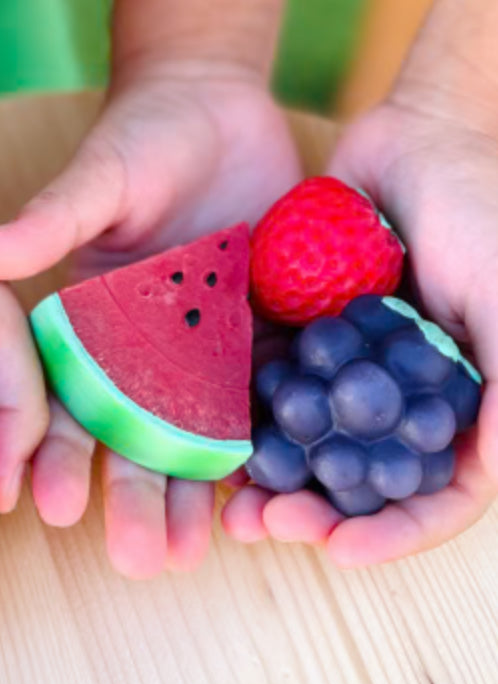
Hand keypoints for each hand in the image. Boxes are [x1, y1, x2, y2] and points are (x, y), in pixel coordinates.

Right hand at [0, 66, 301, 577]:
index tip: (46, 504)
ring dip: (196, 499)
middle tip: (138, 561)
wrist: (222, 113)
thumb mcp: (97, 179)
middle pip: (135, 442)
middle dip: (135, 502)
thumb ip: (48, 220)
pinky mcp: (264, 346)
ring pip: (199, 442)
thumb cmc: (143, 139)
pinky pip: (266, 410)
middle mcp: (144, 358)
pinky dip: (266, 457)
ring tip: (193, 556)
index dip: (56, 455)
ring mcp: (206, 358)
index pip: (65, 404)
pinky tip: (265, 503)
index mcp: (92, 331)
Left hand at [222, 100, 497, 564]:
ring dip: (275, 483)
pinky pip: (274, 393)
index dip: (396, 532)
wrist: (413, 132)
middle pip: (365, 483)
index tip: (342, 551)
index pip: (439, 495)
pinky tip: (214, 444)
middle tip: (266, 524)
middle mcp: (406, 398)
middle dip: (319, 514)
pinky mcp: (305, 340)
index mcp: (465, 403)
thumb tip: (486, 477)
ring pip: (313, 449)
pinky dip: (249, 423)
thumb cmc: (480, 204)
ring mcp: (353, 372)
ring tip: (233, 506)